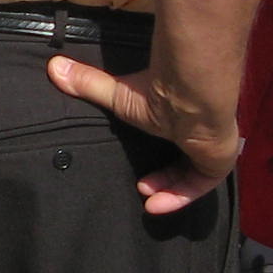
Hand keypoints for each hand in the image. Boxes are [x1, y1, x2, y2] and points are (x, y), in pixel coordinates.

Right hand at [44, 55, 237, 214]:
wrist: (192, 95)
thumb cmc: (157, 92)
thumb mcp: (117, 96)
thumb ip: (88, 84)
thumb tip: (52, 66)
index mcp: (182, 121)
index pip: (176, 147)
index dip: (161, 169)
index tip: (141, 183)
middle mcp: (200, 134)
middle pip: (185, 165)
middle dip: (164, 182)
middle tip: (142, 190)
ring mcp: (212, 147)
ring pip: (194, 177)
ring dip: (170, 191)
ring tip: (148, 201)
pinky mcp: (219, 159)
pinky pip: (202, 184)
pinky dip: (181, 196)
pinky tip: (158, 205)